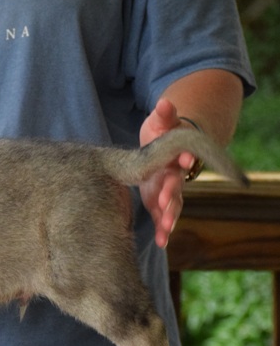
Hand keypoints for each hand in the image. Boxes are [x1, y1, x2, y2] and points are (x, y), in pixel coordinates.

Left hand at [139, 99, 196, 248]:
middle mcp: (175, 174)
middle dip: (172, 193)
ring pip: (173, 206)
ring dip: (169, 217)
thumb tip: (164, 102)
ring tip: (165, 229)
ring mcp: (168, 189)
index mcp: (176, 155)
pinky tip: (161, 242)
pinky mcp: (160, 200)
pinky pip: (162, 217)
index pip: (183, 157)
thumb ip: (164, 115)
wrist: (167, 146)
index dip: (185, 159)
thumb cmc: (163, 131)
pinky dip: (163, 229)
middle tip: (166, 202)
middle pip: (177, 185)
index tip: (184, 162)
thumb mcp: (162, 121)